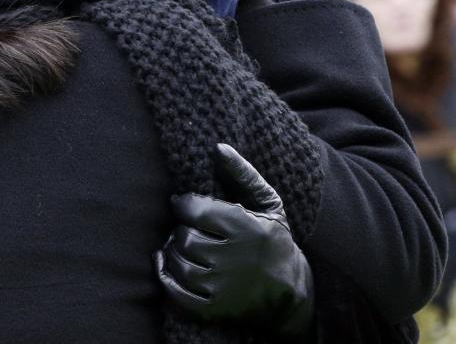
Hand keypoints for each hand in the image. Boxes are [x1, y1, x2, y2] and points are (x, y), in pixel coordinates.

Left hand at [154, 143, 313, 338]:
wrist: (290, 294)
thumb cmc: (274, 241)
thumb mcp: (268, 204)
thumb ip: (243, 174)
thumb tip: (217, 147)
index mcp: (245, 227)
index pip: (195, 210)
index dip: (183, 204)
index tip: (183, 204)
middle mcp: (233, 257)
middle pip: (184, 237)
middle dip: (179, 229)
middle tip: (185, 227)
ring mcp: (223, 286)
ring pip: (178, 262)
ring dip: (171, 251)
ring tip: (179, 245)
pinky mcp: (215, 309)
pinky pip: (176, 293)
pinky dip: (164, 277)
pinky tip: (166, 265)